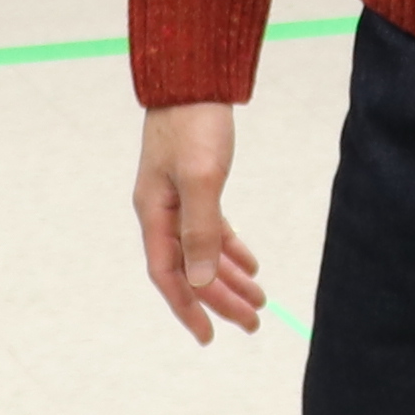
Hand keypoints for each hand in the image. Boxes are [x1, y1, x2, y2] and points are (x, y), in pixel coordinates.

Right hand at [133, 103, 265, 343]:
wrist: (195, 78)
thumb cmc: (194, 123)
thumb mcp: (201, 177)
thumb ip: (200, 229)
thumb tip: (198, 280)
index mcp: (154, 213)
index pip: (169, 275)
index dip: (188, 308)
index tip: (210, 336)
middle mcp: (162, 211)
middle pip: (190, 268)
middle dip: (220, 299)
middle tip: (253, 324)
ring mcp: (178, 198)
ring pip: (203, 251)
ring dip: (230, 278)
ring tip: (259, 301)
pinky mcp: (196, 184)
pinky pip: (212, 229)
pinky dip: (230, 249)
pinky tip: (252, 265)